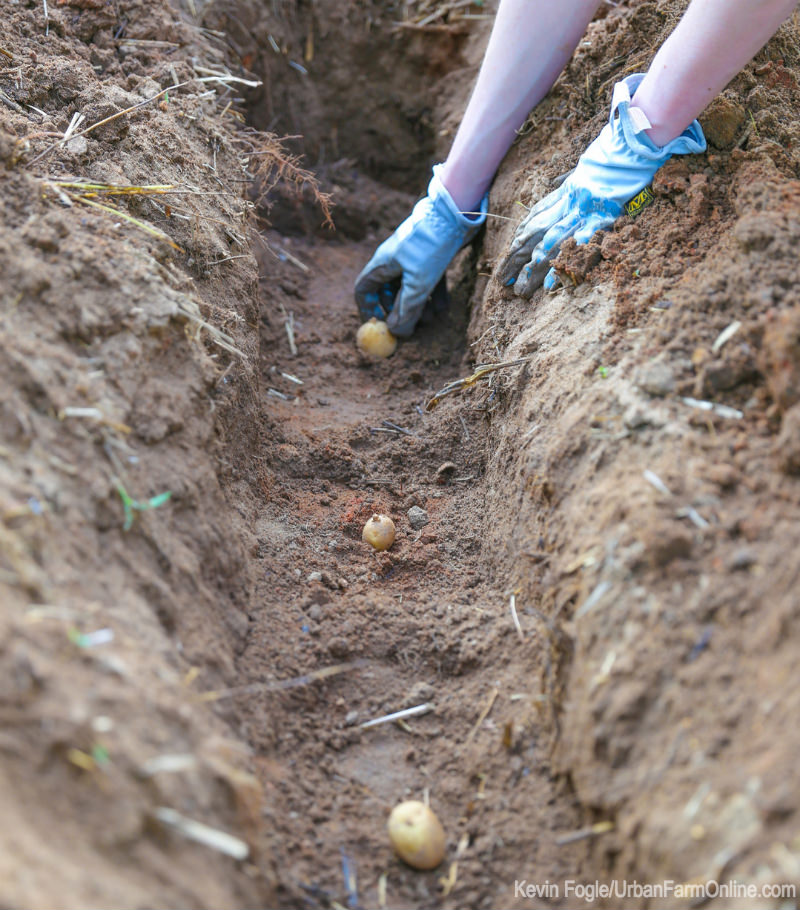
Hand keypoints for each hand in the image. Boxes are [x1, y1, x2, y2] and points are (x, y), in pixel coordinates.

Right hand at [355, 165, 486, 337]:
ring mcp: (413, 259)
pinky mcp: (431, 258)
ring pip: (410, 289)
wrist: (456, 213)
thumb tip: (396, 333)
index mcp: (383, 264)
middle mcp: (394, 261)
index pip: (364, 289)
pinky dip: (433, 297)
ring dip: (419, 307)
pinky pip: (427, 282)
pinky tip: (443, 309)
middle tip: (411, 328)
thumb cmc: (430, 246)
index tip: (378, 327)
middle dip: (399, 312)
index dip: (367, 309)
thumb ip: (407, 310)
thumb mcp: (418, 283)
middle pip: (388, 293)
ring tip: (431, 319)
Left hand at [499, 74, 705, 296]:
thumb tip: (556, 183)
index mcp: (565, 193)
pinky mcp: (599, 220)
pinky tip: (550, 283)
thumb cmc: (611, 161)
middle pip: (535, 235)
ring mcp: (582, 212)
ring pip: (550, 243)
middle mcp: (568, 204)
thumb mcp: (585, 170)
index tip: (508, 256)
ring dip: (533, 269)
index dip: (520, 239)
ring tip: (522, 290)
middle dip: (516, 260)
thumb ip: (569, 181)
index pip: (535, 218)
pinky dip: (562, 264)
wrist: (630, 148)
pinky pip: (576, 246)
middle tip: (503, 281)